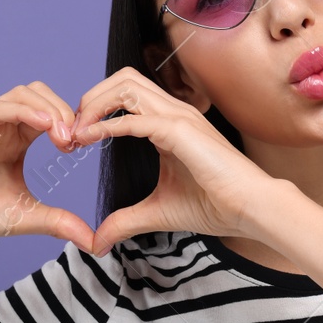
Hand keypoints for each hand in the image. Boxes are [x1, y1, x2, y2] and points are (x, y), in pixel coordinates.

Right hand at [0, 82, 97, 255]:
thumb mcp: (26, 216)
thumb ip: (58, 222)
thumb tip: (94, 242)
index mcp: (16, 140)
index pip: (50, 113)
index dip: (71, 122)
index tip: (84, 145)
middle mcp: (0, 127)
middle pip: (40, 94)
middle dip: (65, 110)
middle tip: (75, 141)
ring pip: (23, 94)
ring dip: (50, 108)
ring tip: (63, 136)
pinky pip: (0, 107)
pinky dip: (26, 110)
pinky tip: (45, 126)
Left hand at [69, 67, 275, 253]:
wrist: (252, 210)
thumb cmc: (216, 206)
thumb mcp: (157, 213)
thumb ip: (125, 222)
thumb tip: (98, 243)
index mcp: (168, 122)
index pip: (125, 94)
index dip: (95, 109)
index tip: (75, 139)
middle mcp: (172, 111)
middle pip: (121, 78)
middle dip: (90, 98)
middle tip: (70, 131)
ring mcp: (178, 117)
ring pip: (125, 85)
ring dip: (93, 105)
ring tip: (76, 134)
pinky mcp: (180, 130)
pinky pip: (134, 117)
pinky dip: (106, 124)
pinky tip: (89, 140)